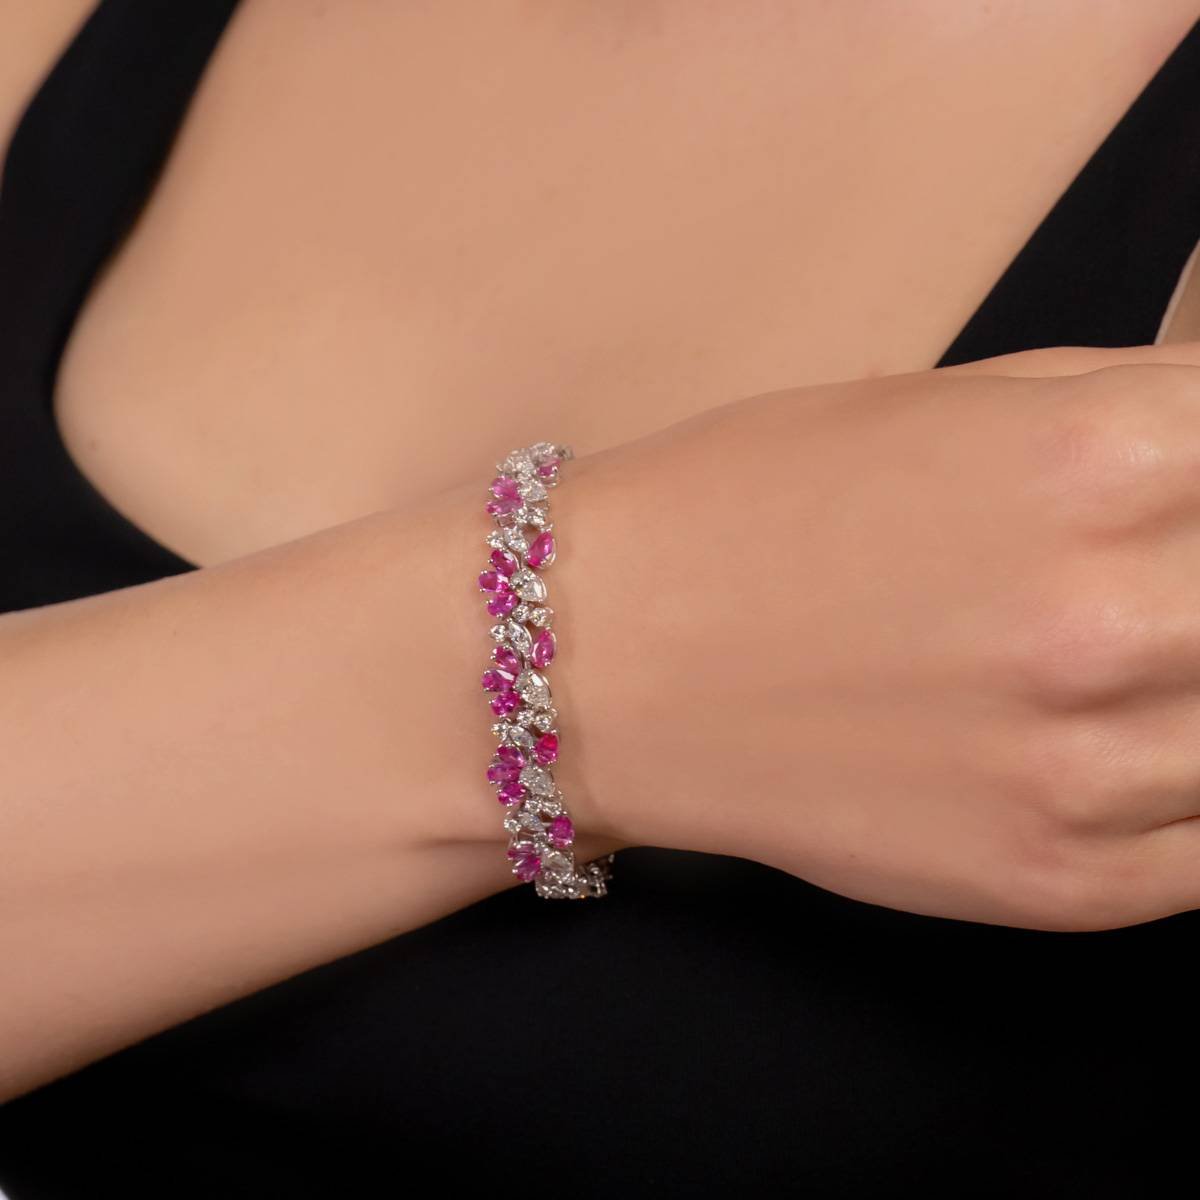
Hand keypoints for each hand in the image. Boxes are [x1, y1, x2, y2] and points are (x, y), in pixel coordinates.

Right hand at [556, 341, 1199, 930]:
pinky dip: (1194, 791)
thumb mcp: (944, 406)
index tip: (1180, 505)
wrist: (608, 662)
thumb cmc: (749, 506)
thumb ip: (1130, 411)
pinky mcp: (1067, 887)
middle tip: (1145, 589)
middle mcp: (1119, 618)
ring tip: (1115, 659)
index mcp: (1102, 460)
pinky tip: (1127, 749)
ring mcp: (1096, 771)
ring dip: (1197, 684)